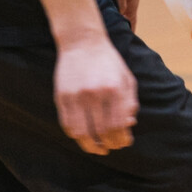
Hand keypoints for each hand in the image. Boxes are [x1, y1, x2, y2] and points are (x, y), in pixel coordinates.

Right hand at [53, 34, 137, 154]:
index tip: (123, 143)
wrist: (82, 42)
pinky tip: (84, 137)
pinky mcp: (61, 97)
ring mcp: (76, 96)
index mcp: (114, 89)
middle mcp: (95, 94)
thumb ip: (130, 102)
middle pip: (101, 131)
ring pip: (82, 132)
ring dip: (91, 145)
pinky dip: (76, 136)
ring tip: (98, 148)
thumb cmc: (108, 62)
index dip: (121, 139)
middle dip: (109, 144)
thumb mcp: (126, 78)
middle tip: (111, 147)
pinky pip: (67, 124)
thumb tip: (129, 125)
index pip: (118, 125)